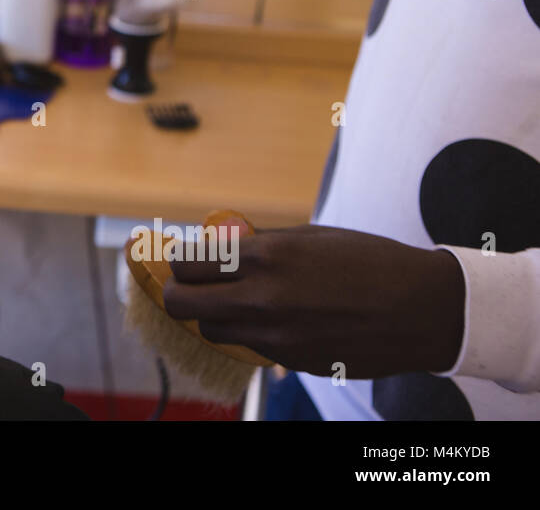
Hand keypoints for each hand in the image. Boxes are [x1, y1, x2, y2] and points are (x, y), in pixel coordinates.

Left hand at [162, 224, 466, 379]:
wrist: (419, 310)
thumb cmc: (367, 262)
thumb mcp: (308, 236)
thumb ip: (258, 242)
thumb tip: (217, 243)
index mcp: (267, 256)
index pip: (188, 262)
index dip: (181, 259)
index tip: (187, 258)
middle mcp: (263, 298)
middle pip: (180, 302)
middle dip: (178, 290)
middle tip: (191, 284)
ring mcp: (274, 335)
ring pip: (209, 329)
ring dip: (212, 314)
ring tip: (234, 300)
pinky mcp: (289, 361)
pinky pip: (248, 346)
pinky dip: (248, 332)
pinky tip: (274, 318)